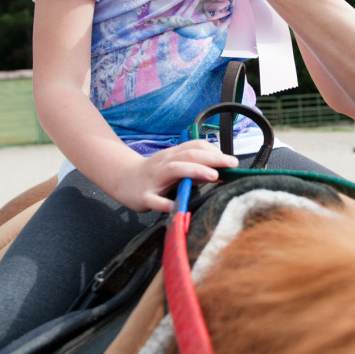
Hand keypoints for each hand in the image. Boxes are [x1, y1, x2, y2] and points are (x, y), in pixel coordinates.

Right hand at [110, 140, 238, 211]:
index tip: (231, 161)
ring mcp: (154, 178)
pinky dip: (166, 203)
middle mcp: (165, 163)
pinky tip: (177, 206)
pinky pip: (155, 200)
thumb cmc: (155, 175)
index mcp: (173, 156)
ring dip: (195, 170)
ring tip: (213, 175)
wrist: (123, 180)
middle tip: (231, 164)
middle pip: (189, 155)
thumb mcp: (175, 168)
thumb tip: (219, 173)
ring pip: (174, 169)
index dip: (215, 151)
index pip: (196, 147)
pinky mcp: (144, 196)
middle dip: (212, 158)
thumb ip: (195, 171)